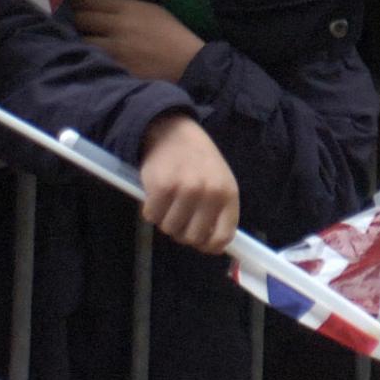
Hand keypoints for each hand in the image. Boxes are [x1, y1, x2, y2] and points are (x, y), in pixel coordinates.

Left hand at [70, 0, 204, 82]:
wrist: (189, 65)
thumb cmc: (173, 36)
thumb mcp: (154, 11)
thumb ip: (127, 8)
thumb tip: (100, 8)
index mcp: (130, 8)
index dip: (77, 2)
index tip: (72, 4)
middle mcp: (118, 25)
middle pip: (81, 18)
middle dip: (74, 20)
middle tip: (71, 23)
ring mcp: (114, 48)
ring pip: (81, 41)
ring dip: (78, 41)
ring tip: (76, 42)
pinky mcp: (114, 67)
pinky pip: (90, 60)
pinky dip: (86, 57)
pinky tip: (86, 58)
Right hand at [139, 114, 239, 253]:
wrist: (174, 133)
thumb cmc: (199, 161)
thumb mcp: (219, 183)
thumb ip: (218, 211)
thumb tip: (213, 247)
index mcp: (228, 194)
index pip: (223, 236)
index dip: (209, 246)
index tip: (200, 244)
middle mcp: (210, 194)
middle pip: (192, 237)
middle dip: (183, 232)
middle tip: (179, 218)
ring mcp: (186, 191)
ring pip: (169, 229)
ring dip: (165, 220)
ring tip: (169, 202)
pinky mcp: (161, 188)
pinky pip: (151, 216)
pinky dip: (150, 210)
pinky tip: (156, 195)